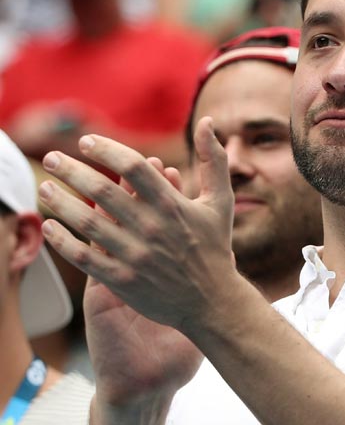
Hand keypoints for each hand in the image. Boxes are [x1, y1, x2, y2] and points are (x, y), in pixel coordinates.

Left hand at [38, 118, 238, 364]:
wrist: (213, 303)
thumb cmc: (214, 248)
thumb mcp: (220, 202)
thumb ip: (214, 160)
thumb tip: (208, 121)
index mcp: (172, 205)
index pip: (133, 166)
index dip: (106, 149)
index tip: (87, 142)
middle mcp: (152, 228)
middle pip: (102, 190)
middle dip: (72, 170)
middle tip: (52, 158)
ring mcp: (136, 255)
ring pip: (88, 222)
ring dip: (61, 202)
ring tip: (44, 188)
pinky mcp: (123, 280)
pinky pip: (84, 257)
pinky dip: (63, 241)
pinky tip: (50, 227)